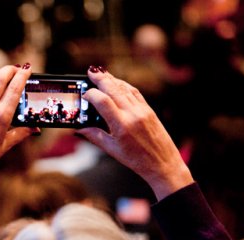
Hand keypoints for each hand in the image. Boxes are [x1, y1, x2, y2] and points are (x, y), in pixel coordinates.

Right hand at [78, 69, 192, 200]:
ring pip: (124, 88)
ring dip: (112, 79)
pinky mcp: (149, 110)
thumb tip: (80, 128)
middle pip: (114, 89)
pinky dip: (124, 85)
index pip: (103, 102)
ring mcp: (142, 110)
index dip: (91, 94)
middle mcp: (133, 114)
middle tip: (90, 72)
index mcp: (122, 126)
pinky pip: (134, 92)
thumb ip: (95, 136)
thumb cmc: (137, 160)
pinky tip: (117, 83)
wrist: (163, 163)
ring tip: (101, 74)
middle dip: (101, 79)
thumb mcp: (112, 150)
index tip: (84, 94)